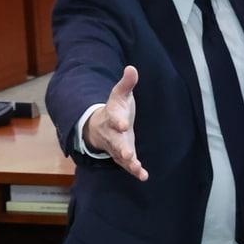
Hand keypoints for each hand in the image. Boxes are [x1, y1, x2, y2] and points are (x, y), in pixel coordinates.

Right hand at [83, 66, 147, 180]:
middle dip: (122, 147)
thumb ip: (126, 84)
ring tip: (136, 167)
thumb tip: (132, 68)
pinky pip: (127, 165)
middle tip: (128, 154)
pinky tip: (143, 176)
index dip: (118, 121)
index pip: (114, 118)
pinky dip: (135, 171)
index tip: (123, 124)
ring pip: (120, 155)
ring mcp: (116, 146)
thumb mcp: (119, 95)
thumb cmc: (114, 109)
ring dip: (128, 162)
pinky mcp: (122, 155)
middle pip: (116, 141)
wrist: (100, 126)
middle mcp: (112, 133)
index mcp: (112, 116)